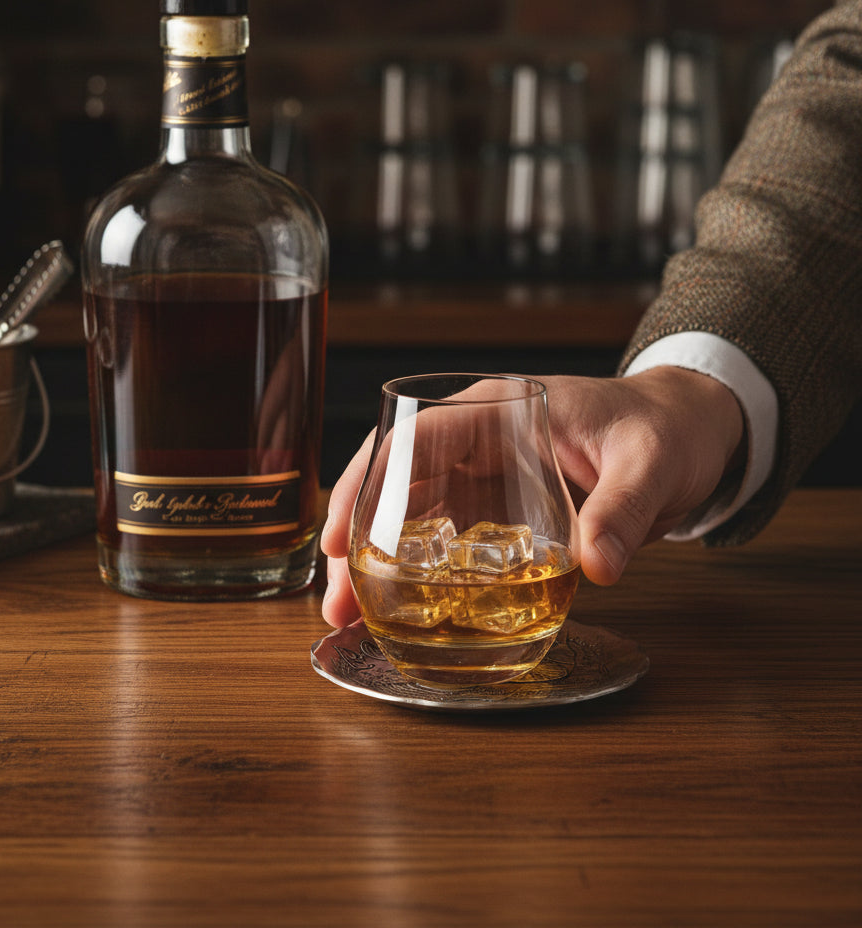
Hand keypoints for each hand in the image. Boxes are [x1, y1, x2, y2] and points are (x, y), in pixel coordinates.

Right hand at [320, 367, 745, 627]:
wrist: (692, 434)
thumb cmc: (666, 428)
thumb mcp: (650, 463)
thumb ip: (624, 509)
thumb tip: (597, 566)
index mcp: (499, 411)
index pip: (415, 439)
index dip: (370, 483)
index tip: (341, 537)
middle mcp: (480, 444)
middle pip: (398, 485)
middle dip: (359, 539)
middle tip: (337, 601)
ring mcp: (487, 479)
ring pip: (413, 518)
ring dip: (380, 565)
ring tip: (351, 618)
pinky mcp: (502, 511)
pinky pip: (449, 542)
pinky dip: (421, 574)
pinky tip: (405, 612)